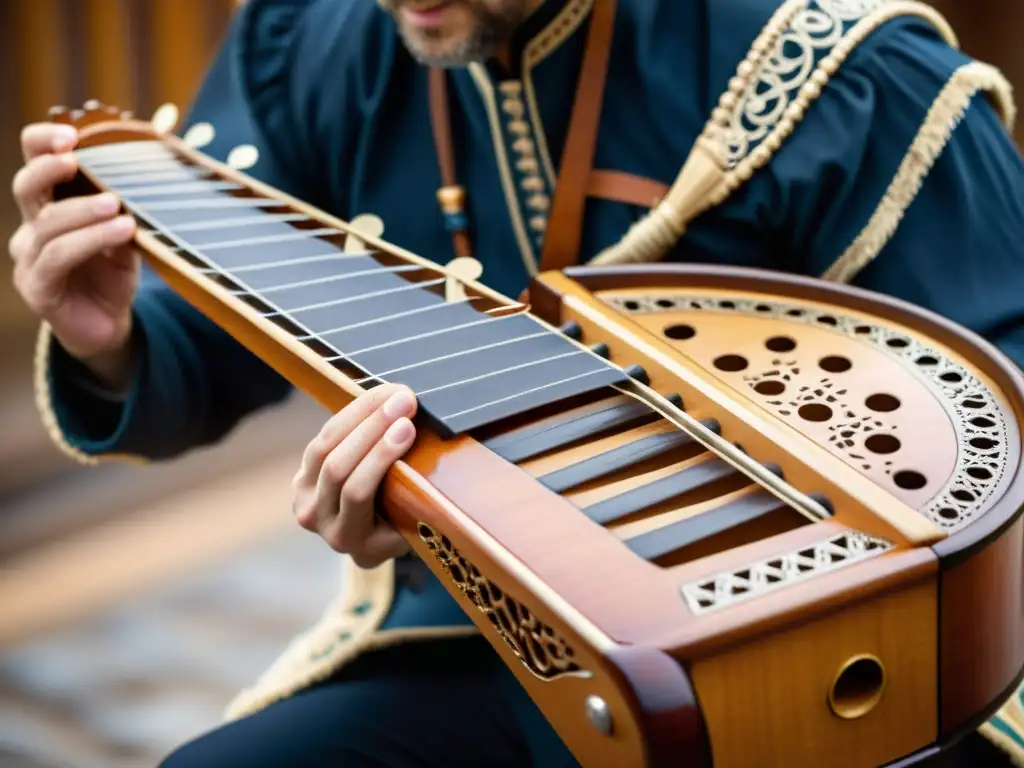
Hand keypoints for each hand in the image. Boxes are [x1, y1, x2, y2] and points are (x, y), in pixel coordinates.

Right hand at [9, 122, 138, 388]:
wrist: (108, 326)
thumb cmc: (111, 276)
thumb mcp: (124, 239)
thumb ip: (122, 212)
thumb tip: (137, 182)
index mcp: (48, 208)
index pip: (32, 164)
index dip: (41, 144)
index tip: (70, 134)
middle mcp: (31, 229)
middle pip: (26, 187)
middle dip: (49, 167)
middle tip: (77, 158)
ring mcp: (30, 259)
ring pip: (47, 224)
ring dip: (83, 210)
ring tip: (117, 207)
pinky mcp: (38, 287)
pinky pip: (58, 256)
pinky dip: (90, 239)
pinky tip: (121, 230)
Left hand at [292, 383, 417, 567]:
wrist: (377, 536)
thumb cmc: (409, 525)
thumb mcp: (418, 523)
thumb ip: (418, 499)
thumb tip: (449, 449)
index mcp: (356, 544)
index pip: (357, 494)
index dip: (379, 457)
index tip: (407, 427)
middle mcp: (322, 525)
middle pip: (337, 467)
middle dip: (372, 427)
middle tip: (404, 400)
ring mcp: (305, 501)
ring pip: (324, 448)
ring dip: (362, 414)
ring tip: (393, 393)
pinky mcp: (301, 478)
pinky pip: (322, 439)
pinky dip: (351, 415)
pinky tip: (377, 398)